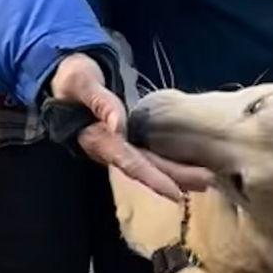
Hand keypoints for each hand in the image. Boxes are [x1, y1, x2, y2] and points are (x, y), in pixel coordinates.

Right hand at [49, 53, 211, 204]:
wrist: (66, 81)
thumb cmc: (73, 79)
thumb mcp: (82, 82)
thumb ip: (101, 102)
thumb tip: (119, 125)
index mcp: (99, 140)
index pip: (130, 163)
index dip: (154, 178)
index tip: (175, 192)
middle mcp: (111, 149)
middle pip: (146, 168)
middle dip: (176, 178)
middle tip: (207, 182)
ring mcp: (120, 146)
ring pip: (151, 164)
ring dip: (178, 173)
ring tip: (207, 180)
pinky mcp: (128, 139)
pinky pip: (152, 154)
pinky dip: (172, 162)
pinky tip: (192, 165)